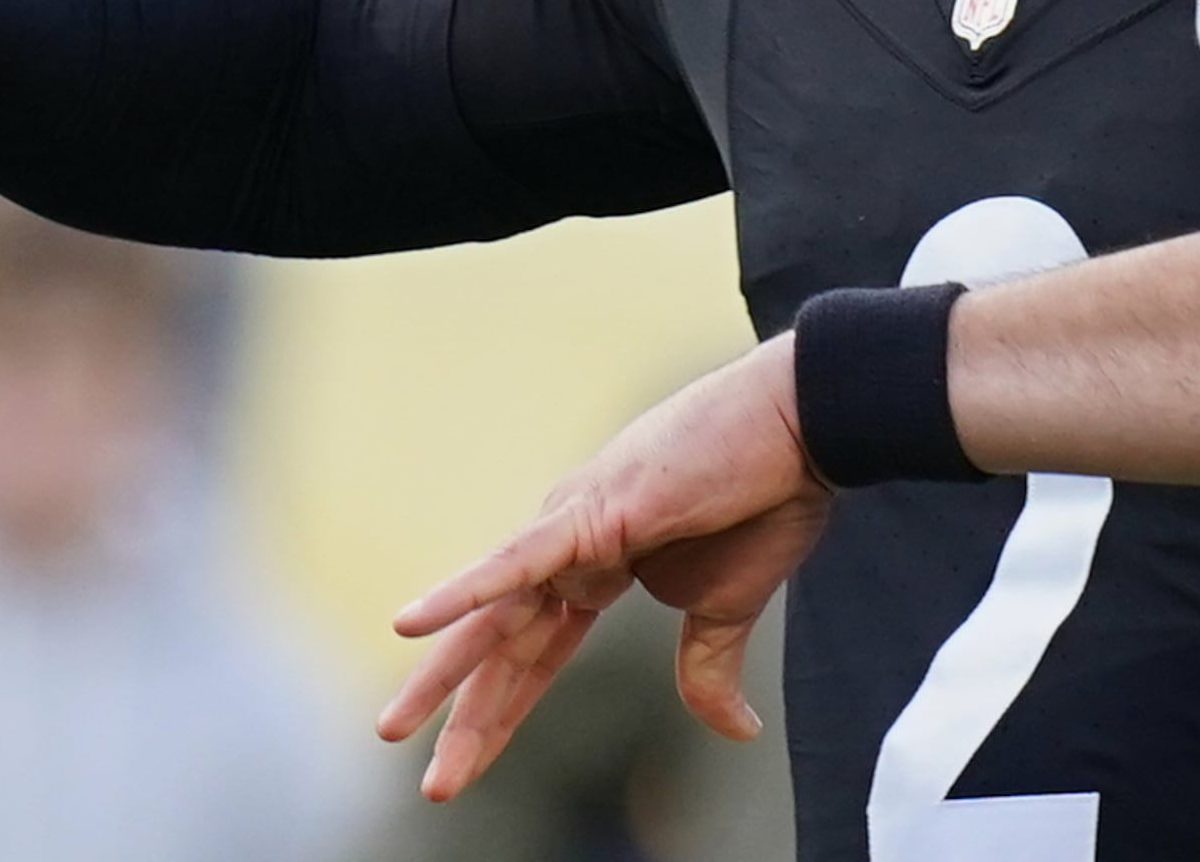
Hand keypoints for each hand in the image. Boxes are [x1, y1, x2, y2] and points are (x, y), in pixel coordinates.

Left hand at [380, 338, 831, 800]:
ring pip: (495, 611)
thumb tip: (736, 731)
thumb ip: (708, 668)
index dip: (501, 712)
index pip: (535, 654)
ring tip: (394, 726)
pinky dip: (466, 591)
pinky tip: (411, 623)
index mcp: (599, 565)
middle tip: (420, 769)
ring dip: (444, 671)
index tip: (460, 766)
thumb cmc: (769, 498)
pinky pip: (518, 560)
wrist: (804, 429)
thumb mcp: (727, 607)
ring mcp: (574, 523)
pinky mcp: (593, 511)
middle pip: (502, 642)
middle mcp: (570, 544)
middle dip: (461, 709)